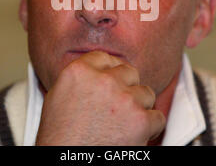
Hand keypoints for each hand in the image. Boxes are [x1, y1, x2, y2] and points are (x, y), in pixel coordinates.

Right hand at [35, 51, 165, 144]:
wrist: (69, 162)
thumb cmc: (60, 138)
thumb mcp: (57, 97)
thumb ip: (80, 78)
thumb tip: (98, 70)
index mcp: (80, 72)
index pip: (106, 58)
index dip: (111, 72)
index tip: (112, 83)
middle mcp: (103, 81)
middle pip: (129, 72)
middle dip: (127, 88)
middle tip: (116, 108)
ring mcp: (124, 99)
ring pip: (146, 93)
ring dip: (139, 108)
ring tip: (122, 124)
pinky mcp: (141, 120)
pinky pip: (158, 117)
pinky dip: (150, 129)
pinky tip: (134, 135)